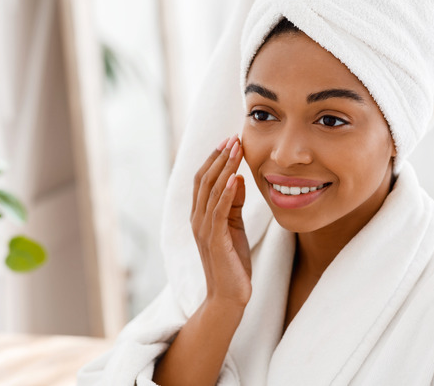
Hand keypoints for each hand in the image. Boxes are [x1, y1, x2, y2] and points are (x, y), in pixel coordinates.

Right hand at [191, 134, 250, 309]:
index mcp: (200, 214)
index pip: (202, 179)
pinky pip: (218, 211)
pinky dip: (226, 192)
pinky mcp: (214, 239)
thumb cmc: (232, 262)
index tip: (229, 140)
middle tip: (233, 137)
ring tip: (236, 149)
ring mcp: (203, 229)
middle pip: (203, 179)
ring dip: (224, 167)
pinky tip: (234, 178)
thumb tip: (236, 177)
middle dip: (219, 156)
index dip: (214, 158)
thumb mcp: (234, 226)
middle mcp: (197, 219)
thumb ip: (233, 203)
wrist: (228, 296)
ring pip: (210, 190)